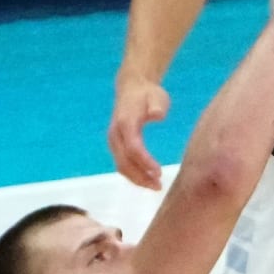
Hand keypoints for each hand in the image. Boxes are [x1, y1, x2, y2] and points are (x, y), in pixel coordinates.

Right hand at [108, 73, 170, 190]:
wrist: (131, 87)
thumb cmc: (147, 93)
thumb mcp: (157, 96)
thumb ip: (157, 105)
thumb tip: (157, 114)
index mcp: (126, 122)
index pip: (133, 148)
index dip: (145, 162)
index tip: (159, 172)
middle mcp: (116, 133)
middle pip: (124, 161)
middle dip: (141, 176)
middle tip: (158, 186)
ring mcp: (114, 140)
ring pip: (121, 166)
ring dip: (137, 179)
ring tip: (155, 186)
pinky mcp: (116, 144)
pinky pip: (121, 164)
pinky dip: (133, 175)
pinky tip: (147, 180)